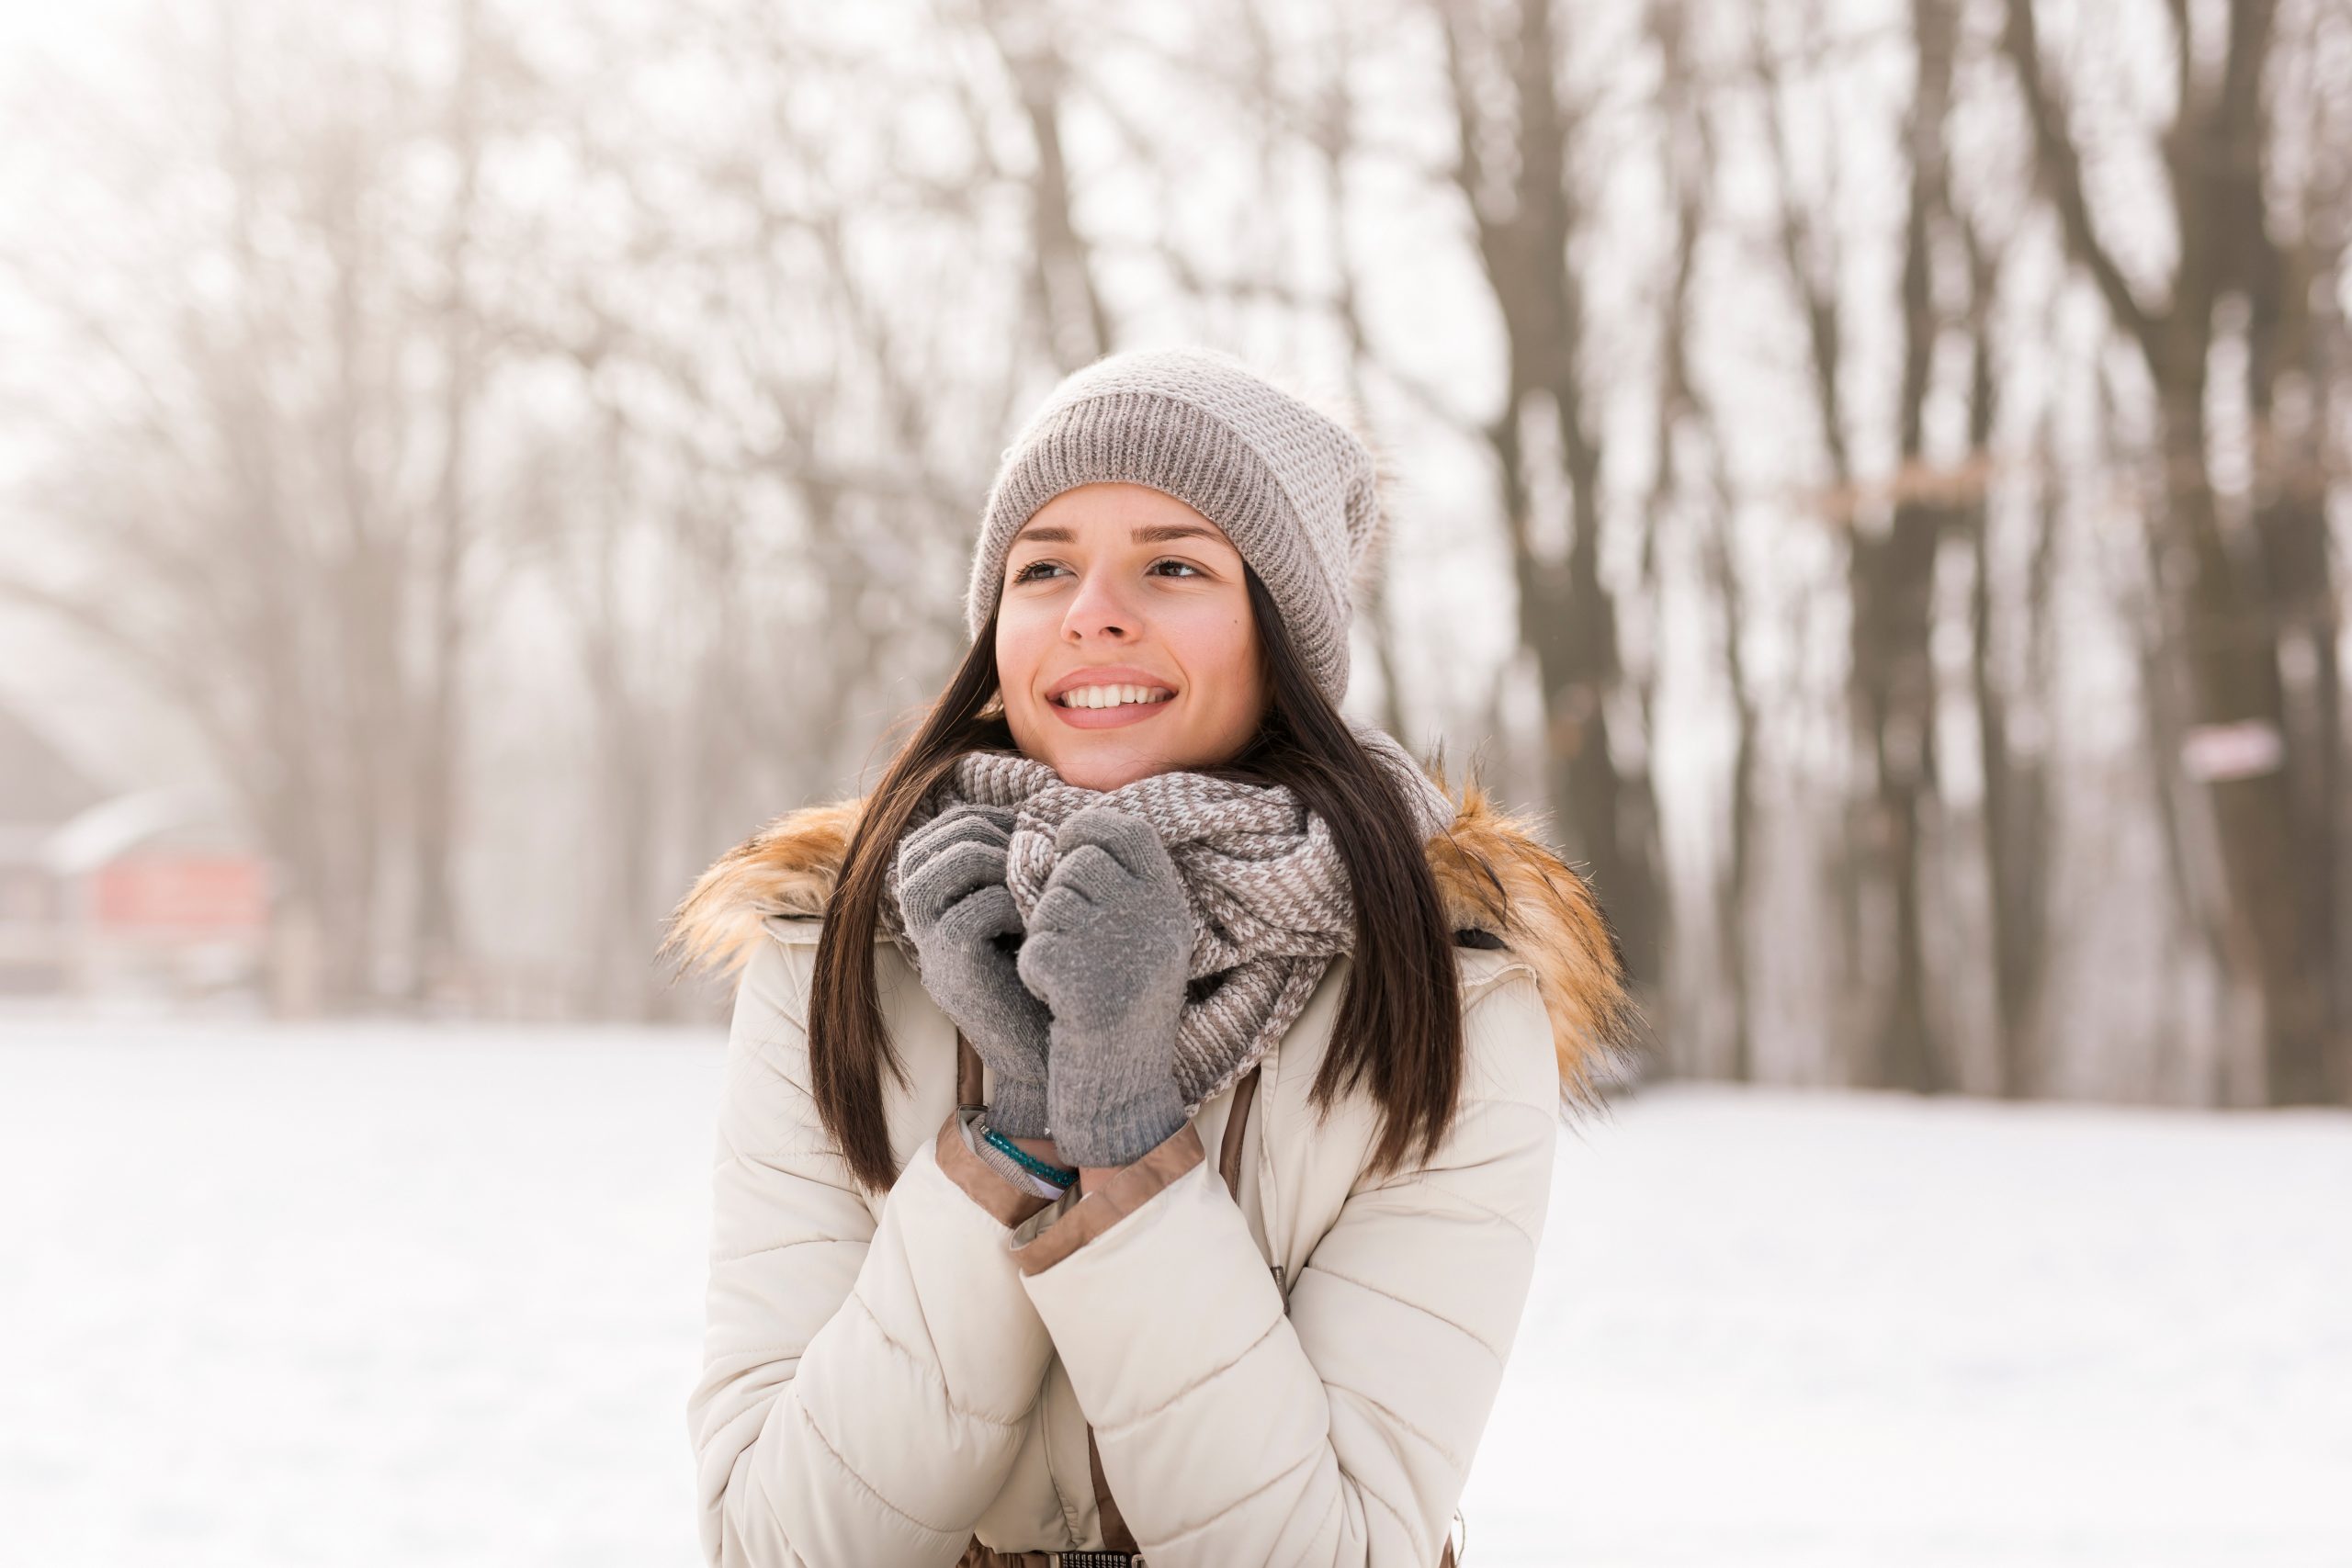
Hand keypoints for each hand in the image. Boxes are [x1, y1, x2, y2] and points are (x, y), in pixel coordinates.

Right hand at [896, 803, 1051, 1136]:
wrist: (1053, 1048)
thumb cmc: (1049, 968)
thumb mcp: (1028, 904)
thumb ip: (1017, 858)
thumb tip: (1041, 797)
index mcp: (935, 888)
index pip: (952, 821)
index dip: (1001, 821)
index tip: (1041, 848)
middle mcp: (919, 910)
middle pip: (949, 832)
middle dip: (1005, 838)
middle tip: (1044, 868)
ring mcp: (928, 937)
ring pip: (957, 860)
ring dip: (1010, 866)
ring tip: (1038, 895)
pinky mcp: (948, 964)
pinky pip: (979, 907)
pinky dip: (1017, 908)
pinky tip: (1038, 930)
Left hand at [1014, 805, 1191, 1167]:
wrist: (1125, 1097)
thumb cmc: (1124, 1014)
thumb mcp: (1147, 944)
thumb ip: (1123, 889)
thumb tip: (1066, 830)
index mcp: (1172, 907)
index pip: (1127, 829)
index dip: (1088, 828)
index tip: (1067, 848)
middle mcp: (1155, 923)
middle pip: (1078, 863)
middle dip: (1057, 892)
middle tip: (1070, 937)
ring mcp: (1121, 952)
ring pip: (1049, 903)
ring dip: (1044, 935)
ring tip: (1069, 975)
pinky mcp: (1084, 985)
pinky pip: (1034, 948)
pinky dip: (1033, 972)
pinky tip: (1056, 1000)